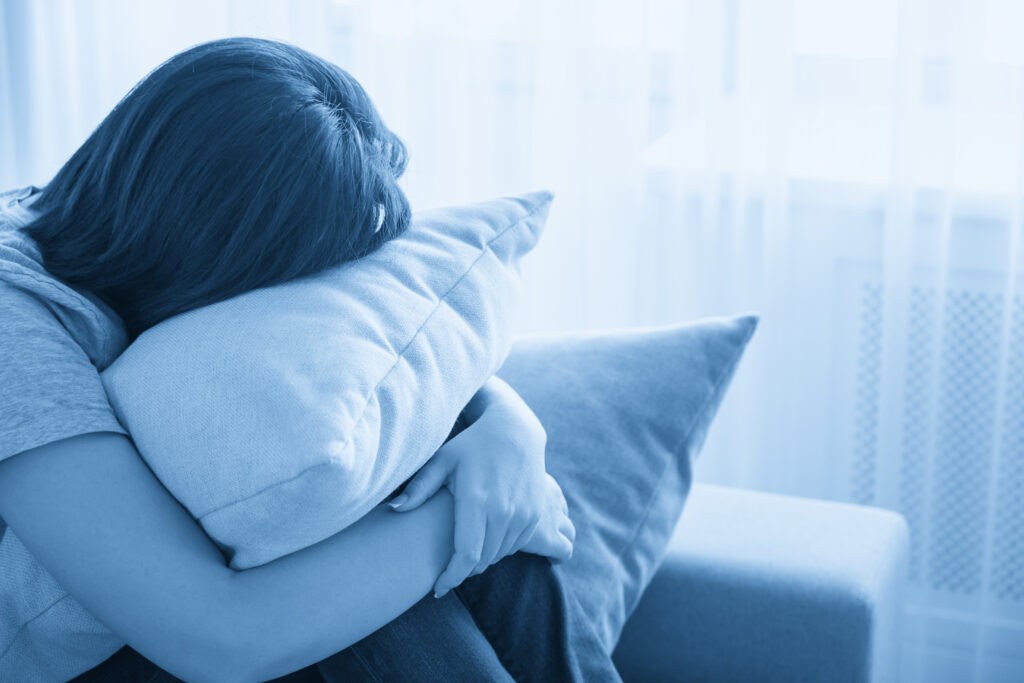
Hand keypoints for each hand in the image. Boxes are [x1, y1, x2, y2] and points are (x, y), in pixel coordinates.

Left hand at [389, 376, 574, 596]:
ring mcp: (523, 514)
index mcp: (477, 499)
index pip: (466, 555)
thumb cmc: (471, 446)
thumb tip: (394, 509)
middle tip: (447, 566)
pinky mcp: (535, 515)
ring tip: (465, 547)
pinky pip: (514, 546)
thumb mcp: (442, 460)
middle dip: (462, 569)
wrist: (515, 433)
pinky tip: (486, 534)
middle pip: (481, 560)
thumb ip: (419, 487)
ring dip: (481, 559)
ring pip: (498, 555)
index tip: (437, 588)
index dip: (451, 577)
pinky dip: (499, 548)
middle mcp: (504, 510)